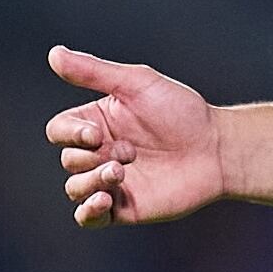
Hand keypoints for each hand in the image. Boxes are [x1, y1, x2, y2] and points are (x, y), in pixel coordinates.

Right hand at [44, 45, 225, 226]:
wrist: (218, 149)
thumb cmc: (182, 111)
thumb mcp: (137, 83)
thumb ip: (93, 72)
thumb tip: (54, 53)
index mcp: (97, 122)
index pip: (60, 130)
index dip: (70, 133)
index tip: (95, 134)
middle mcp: (100, 152)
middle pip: (69, 159)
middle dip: (91, 157)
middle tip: (129, 153)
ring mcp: (111, 181)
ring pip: (75, 188)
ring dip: (90, 182)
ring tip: (120, 173)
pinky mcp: (125, 208)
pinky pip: (89, 218)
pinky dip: (88, 212)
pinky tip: (104, 200)